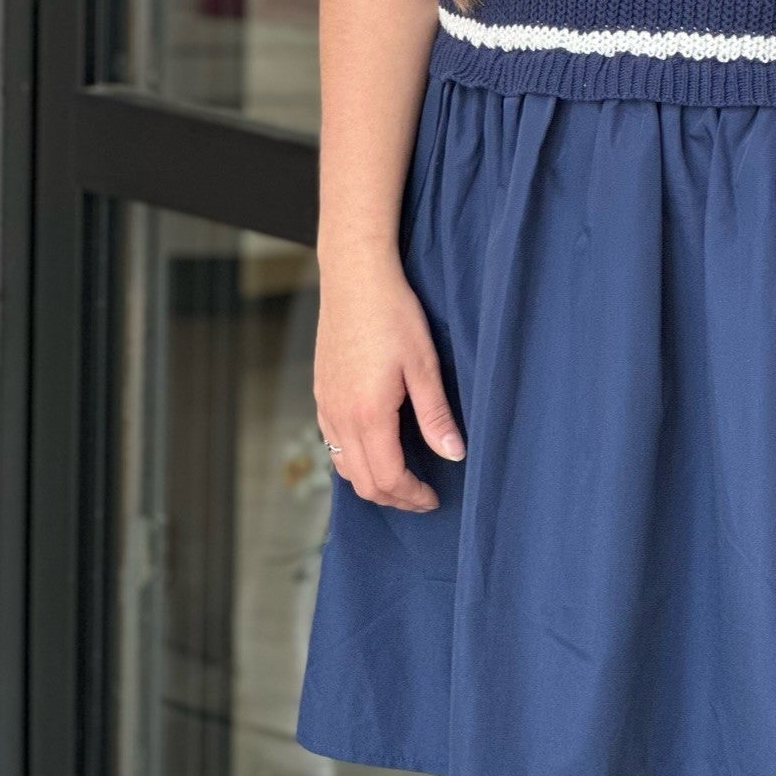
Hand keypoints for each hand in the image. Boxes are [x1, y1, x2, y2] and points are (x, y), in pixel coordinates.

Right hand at [313, 254, 465, 508]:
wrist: (354, 277)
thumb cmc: (393, 314)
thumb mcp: (424, 364)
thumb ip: (435, 415)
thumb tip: (455, 455)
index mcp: (368, 415)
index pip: (388, 477)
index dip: (412, 496)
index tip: (434, 498)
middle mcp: (339, 417)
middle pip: (362, 482)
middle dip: (394, 497)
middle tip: (422, 496)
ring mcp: (325, 406)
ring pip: (343, 466)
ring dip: (372, 481)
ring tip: (403, 476)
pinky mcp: (320, 393)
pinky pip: (333, 443)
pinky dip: (354, 459)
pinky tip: (377, 447)